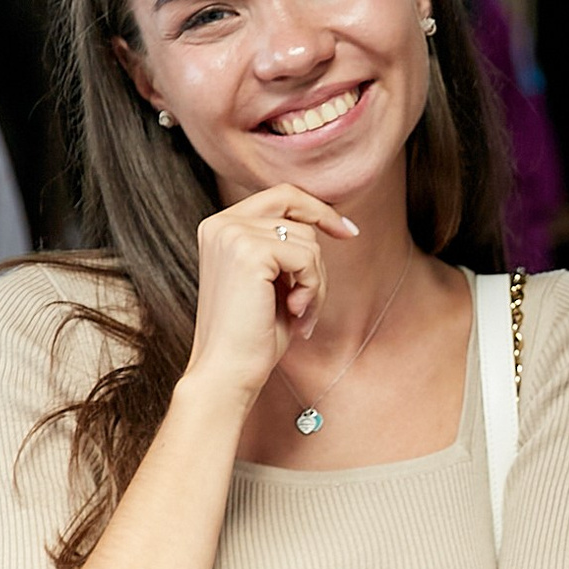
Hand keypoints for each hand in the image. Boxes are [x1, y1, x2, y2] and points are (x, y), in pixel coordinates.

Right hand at [183, 184, 358, 400]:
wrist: (227, 373)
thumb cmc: (251, 336)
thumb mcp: (271, 281)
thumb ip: (286, 248)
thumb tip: (330, 220)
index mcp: (220, 227)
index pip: (280, 196)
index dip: (318, 209)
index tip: (348, 232)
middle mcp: (221, 224)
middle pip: (298, 215)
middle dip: (317, 260)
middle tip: (311, 301)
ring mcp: (233, 234)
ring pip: (308, 240)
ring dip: (315, 282)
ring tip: (298, 314)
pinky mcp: (249, 251)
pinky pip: (307, 258)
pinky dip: (312, 289)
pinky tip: (295, 313)